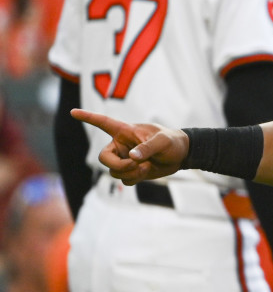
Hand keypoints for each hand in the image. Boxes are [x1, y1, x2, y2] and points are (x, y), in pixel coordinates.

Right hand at [69, 109, 188, 183]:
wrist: (180, 155)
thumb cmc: (172, 142)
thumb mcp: (163, 142)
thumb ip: (148, 147)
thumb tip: (132, 157)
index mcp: (125, 132)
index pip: (103, 123)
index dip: (88, 118)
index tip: (72, 112)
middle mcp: (121, 145)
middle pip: (104, 158)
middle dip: (117, 166)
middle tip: (134, 165)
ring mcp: (125, 159)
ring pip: (114, 172)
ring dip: (130, 173)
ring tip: (146, 166)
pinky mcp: (131, 171)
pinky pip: (124, 180)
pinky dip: (134, 179)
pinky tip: (146, 171)